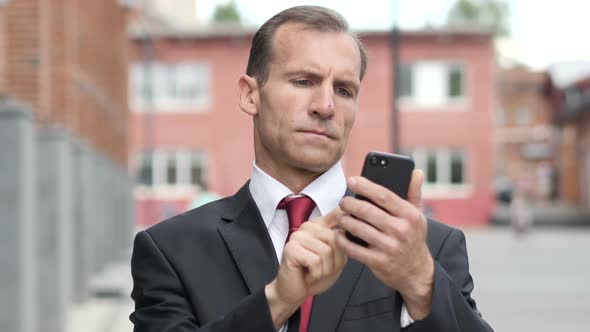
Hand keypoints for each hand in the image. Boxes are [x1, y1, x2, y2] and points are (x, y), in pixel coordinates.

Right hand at [265, 208, 347, 328]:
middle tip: (323, 268)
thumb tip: (352, 230)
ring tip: (315, 272)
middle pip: (336, 239)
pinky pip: (315, 261)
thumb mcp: (336, 257)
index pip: (339, 212)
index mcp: (321, 225)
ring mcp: (298, 235)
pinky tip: (308, 274)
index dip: (349, 221)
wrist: (296, 291)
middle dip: (335, 261)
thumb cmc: (316, 274)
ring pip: (326, 251)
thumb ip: (343, 242)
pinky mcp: (291, 248)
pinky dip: (316, 274)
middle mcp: (309, 226)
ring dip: (324, 269)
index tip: (351, 231)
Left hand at [335, 170, 433, 319]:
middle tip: (343, 202)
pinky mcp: (378, 262)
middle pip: (367, 211)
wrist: (416, 272)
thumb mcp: (417, 216)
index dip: (365, 186)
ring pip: (357, 228)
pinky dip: (342, 239)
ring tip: (341, 217)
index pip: (384, 195)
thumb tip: (416, 172)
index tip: (351, 180)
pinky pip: (353, 248)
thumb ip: (413, 193)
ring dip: (344, 220)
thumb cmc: (413, 238)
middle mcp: (401, 230)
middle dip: (349, 204)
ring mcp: (389, 247)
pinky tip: (339, 233)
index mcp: (410, 215)